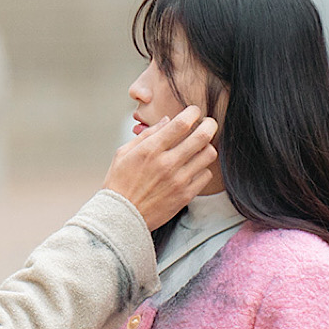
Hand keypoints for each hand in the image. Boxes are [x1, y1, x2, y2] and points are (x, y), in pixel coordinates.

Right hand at [101, 105, 217, 229]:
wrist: (120, 217)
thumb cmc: (119, 183)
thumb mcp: (124, 153)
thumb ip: (147, 135)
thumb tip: (167, 121)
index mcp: (151, 149)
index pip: (182, 123)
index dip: (193, 113)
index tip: (193, 112)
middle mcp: (167, 163)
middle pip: (202, 136)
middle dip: (209, 124)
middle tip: (207, 124)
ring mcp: (178, 180)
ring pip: (208, 154)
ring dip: (206, 147)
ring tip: (199, 148)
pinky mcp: (185, 195)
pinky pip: (206, 175)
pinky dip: (202, 169)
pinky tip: (193, 168)